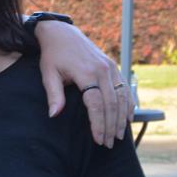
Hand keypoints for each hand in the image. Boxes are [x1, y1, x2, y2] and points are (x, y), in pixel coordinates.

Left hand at [34, 21, 131, 146]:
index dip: (98, 124)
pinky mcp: (113, 66)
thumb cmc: (53, 55)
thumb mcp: (48, 74)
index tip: (98, 139)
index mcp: (86, 72)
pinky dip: (127, 104)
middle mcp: (103, 70)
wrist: (62, 33)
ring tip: (118, 136)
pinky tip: (126, 118)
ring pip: (121, 97)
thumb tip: (54, 115)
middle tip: (108, 143)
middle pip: (111, 104)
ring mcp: (110, 67)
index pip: (96, 104)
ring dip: (121, 118)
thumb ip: (54, 95)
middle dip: (110, 126)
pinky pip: (124, 88)